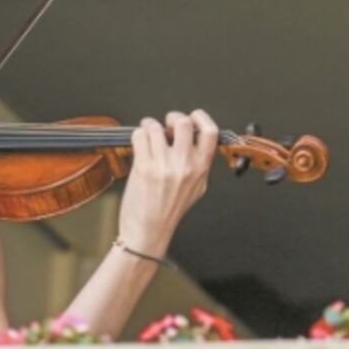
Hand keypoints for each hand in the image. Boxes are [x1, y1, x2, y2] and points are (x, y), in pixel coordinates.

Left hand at [117, 109, 218, 254]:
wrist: (148, 231)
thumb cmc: (168, 212)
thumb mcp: (196, 189)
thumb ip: (199, 165)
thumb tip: (195, 142)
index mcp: (201, 169)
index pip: (211, 133)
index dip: (201, 117)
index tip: (193, 116)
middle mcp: (185, 165)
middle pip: (183, 123)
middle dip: (173, 117)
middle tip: (166, 123)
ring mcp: (164, 165)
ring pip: (156, 127)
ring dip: (149, 125)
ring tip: (147, 133)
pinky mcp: (143, 167)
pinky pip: (140, 136)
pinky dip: (137, 134)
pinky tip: (139, 142)